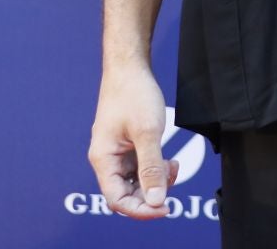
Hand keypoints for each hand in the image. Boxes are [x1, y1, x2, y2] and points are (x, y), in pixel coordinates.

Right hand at [88, 62, 174, 218]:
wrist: (130, 67)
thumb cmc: (134, 94)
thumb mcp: (147, 132)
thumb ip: (151, 168)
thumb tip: (156, 200)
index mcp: (103, 159)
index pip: (118, 200)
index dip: (141, 210)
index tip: (165, 208)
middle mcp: (107, 159)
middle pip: (126, 194)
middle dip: (150, 195)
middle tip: (173, 184)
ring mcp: (117, 153)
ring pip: (135, 182)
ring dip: (155, 181)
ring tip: (173, 167)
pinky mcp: (127, 145)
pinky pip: (140, 168)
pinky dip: (155, 169)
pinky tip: (169, 160)